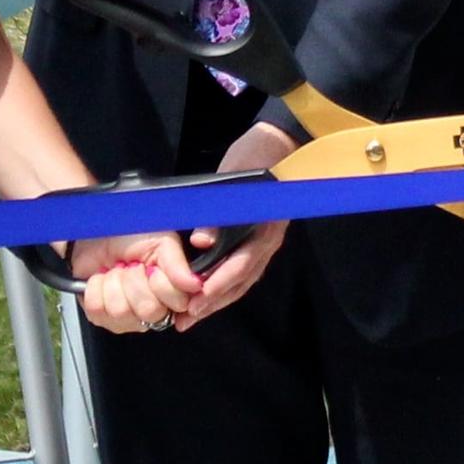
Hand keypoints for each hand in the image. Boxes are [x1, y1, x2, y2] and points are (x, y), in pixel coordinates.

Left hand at [69, 231, 202, 335]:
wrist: (98, 232)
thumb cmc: (132, 236)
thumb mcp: (161, 242)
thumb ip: (177, 264)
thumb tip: (194, 285)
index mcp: (174, 294)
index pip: (179, 304)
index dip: (163, 284)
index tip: (152, 267)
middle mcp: (155, 311)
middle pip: (149, 311)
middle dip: (135, 281)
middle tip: (131, 266)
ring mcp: (128, 319)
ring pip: (121, 312)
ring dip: (114, 282)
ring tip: (115, 270)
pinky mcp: (102, 318)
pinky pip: (98, 310)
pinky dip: (95, 287)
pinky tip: (102, 278)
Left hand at [173, 120, 295, 322]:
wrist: (279, 142)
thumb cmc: (256, 157)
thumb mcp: (234, 178)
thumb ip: (219, 212)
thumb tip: (200, 242)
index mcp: (264, 229)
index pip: (241, 265)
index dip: (218, 285)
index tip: (196, 301)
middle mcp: (268, 241)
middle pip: (240, 282)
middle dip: (212, 303)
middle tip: (184, 321)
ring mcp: (265, 243)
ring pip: (241, 281)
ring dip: (216, 301)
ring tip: (190, 317)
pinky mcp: (257, 241)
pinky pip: (242, 271)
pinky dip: (223, 287)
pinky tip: (205, 296)